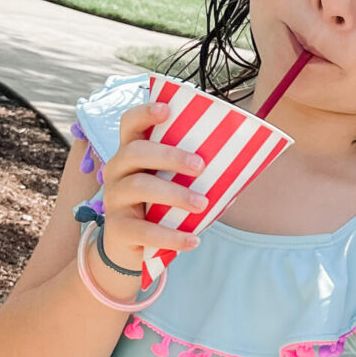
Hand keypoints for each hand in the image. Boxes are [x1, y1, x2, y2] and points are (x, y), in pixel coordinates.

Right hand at [95, 102, 207, 274]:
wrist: (131, 247)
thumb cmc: (160, 207)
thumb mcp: (172, 185)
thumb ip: (194, 173)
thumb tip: (242, 164)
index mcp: (132, 153)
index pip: (129, 124)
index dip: (144, 113)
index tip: (166, 109)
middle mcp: (117, 170)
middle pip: (135, 152)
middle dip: (169, 155)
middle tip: (200, 165)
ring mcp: (114, 199)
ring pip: (139, 187)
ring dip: (174, 193)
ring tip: (202, 204)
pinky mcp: (117, 229)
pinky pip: (143, 231)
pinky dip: (171, 236)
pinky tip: (192, 241)